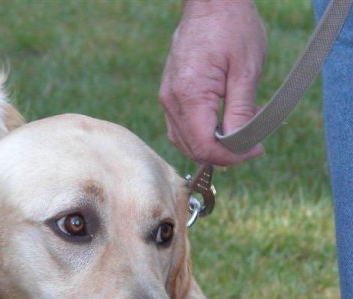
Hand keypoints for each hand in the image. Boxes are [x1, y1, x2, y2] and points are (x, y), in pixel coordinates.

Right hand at [159, 0, 266, 165]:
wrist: (210, 2)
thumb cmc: (232, 27)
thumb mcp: (247, 70)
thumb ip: (241, 112)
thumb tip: (241, 145)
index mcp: (189, 95)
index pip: (204, 146)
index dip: (230, 156)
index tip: (256, 150)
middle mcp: (172, 101)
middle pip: (193, 149)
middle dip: (223, 154)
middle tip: (253, 144)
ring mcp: (167, 99)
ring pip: (185, 142)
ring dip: (213, 146)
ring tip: (241, 133)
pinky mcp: (170, 95)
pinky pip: (182, 128)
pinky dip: (202, 134)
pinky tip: (224, 123)